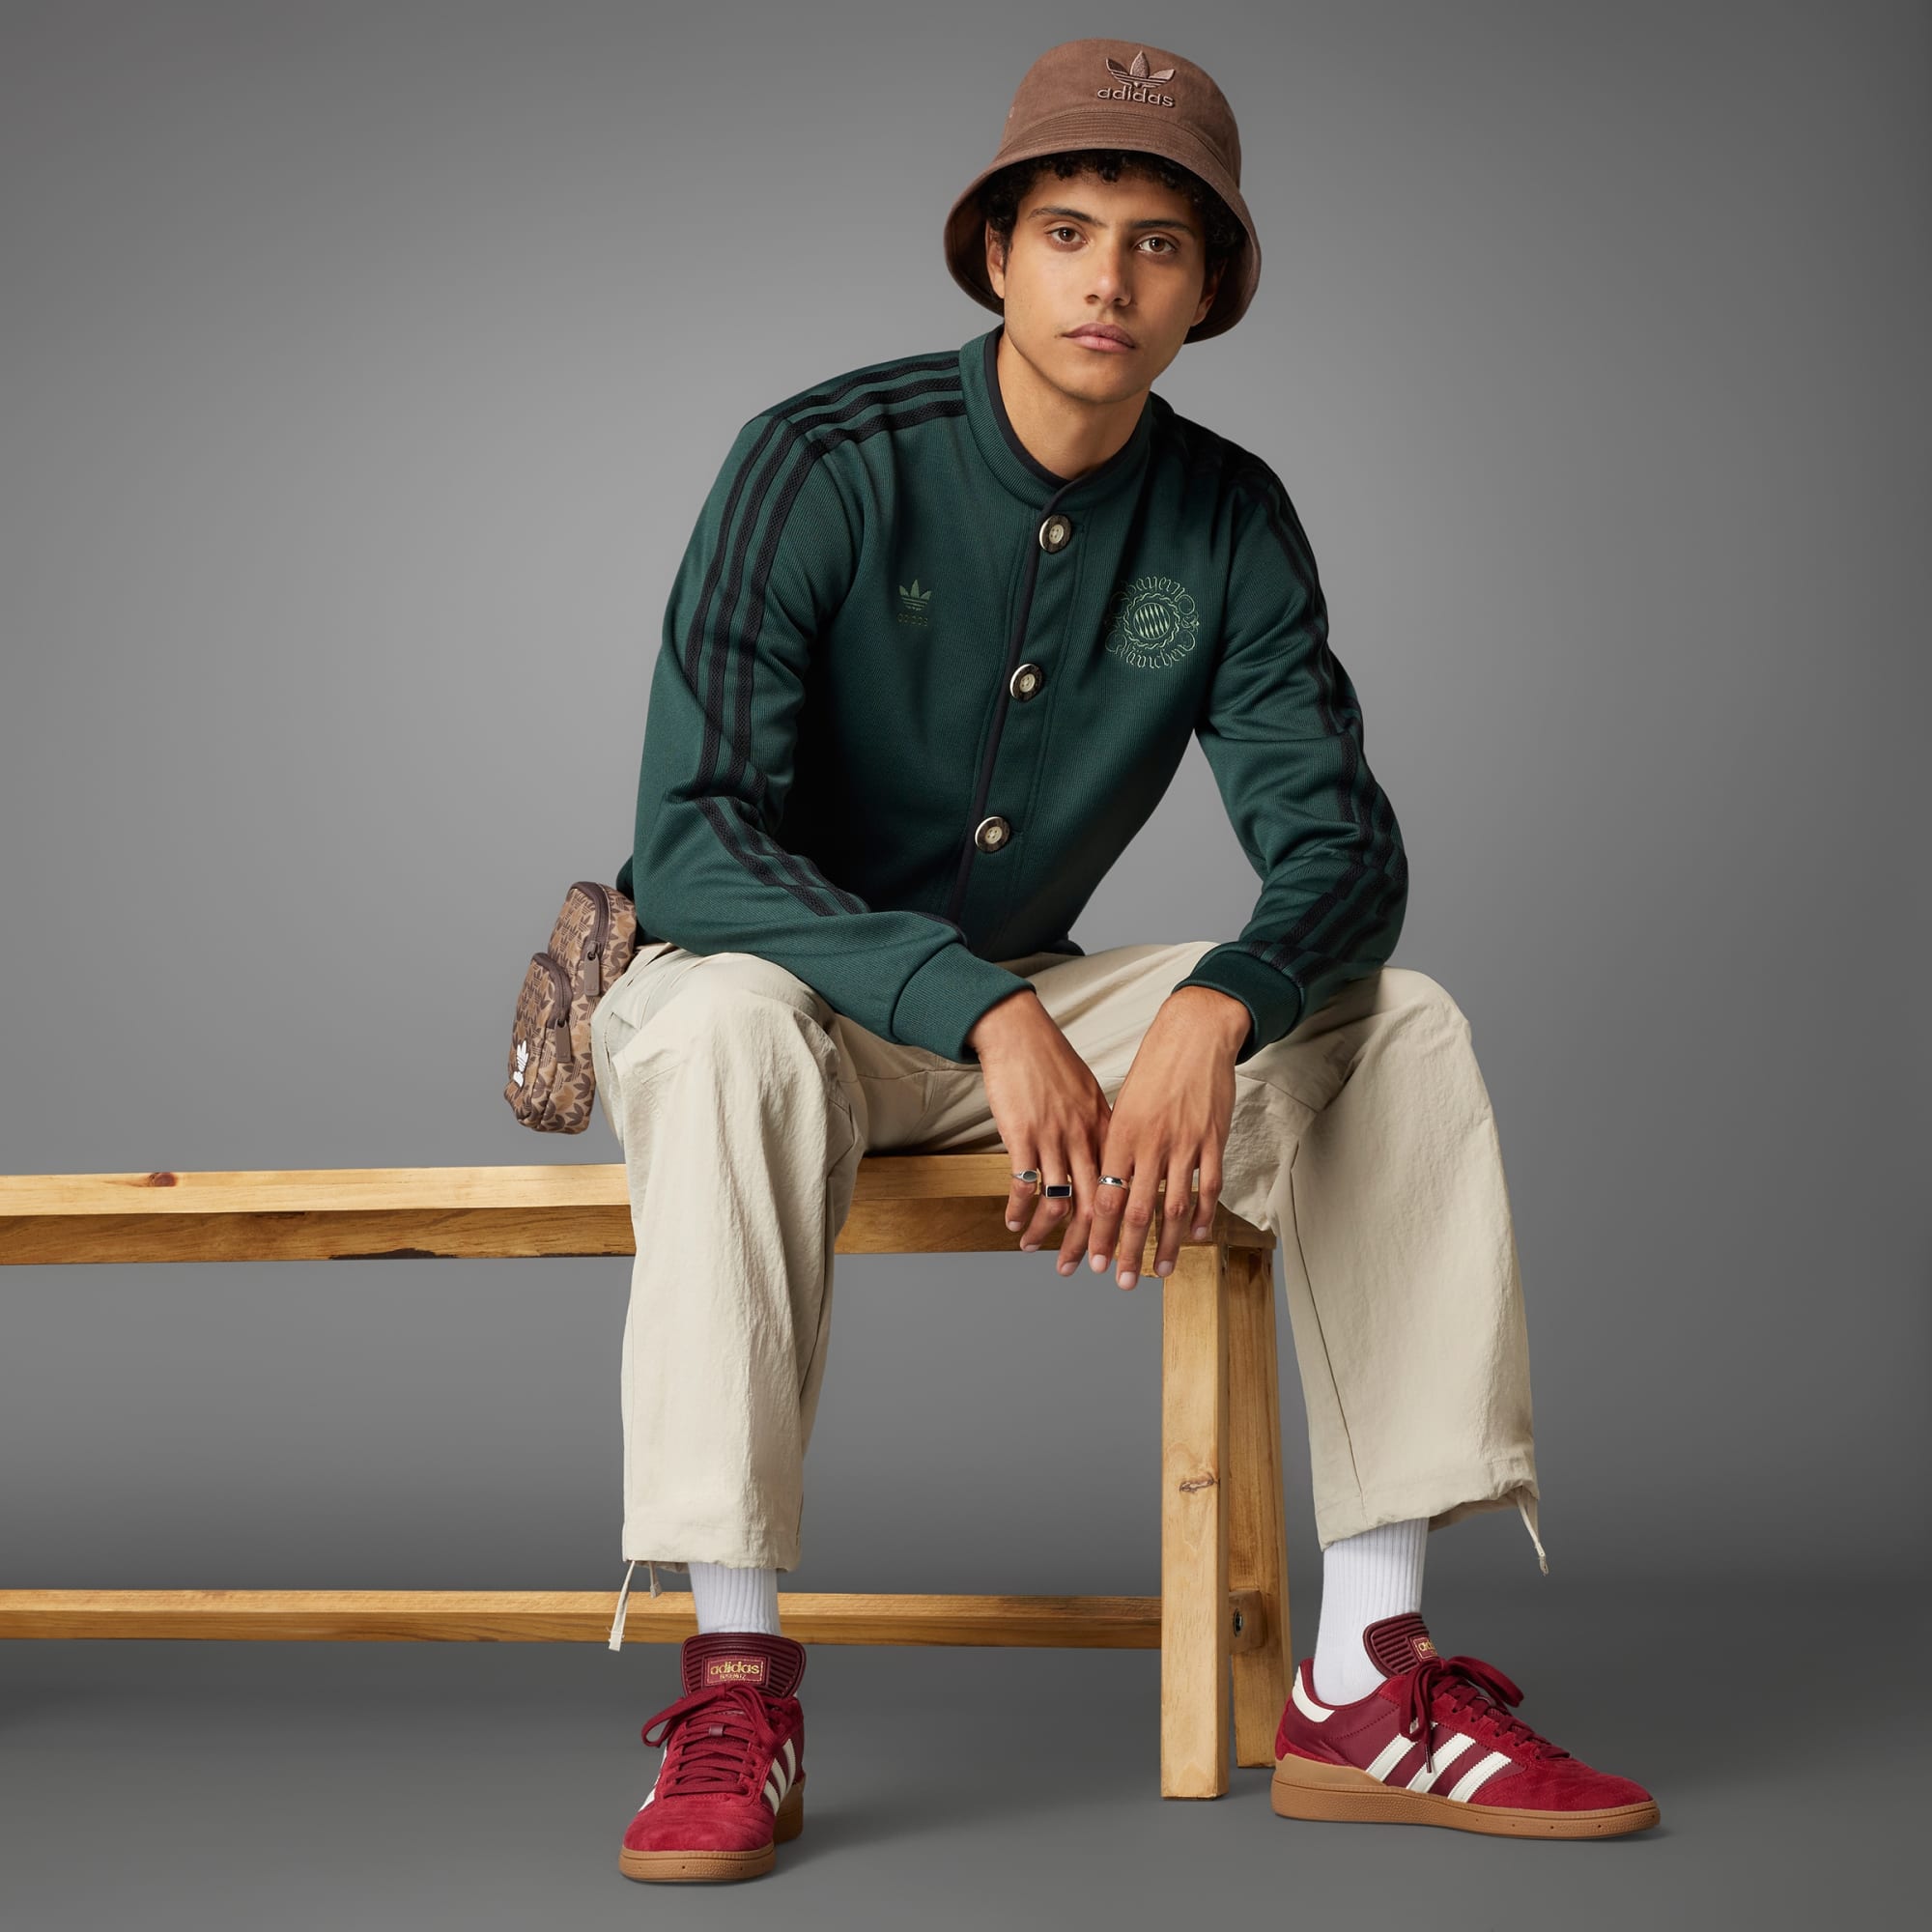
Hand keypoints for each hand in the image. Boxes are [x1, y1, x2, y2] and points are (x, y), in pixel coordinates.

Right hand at [966, 989, 1112, 1258]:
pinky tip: (1012, 1222)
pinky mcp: (1023, 1135)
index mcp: (1105, 1129)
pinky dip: (1018, 1210)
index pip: (1120, 1187)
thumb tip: (1104, 1156)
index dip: (1118, 1224)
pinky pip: (1024, 1185)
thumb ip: (1098, 1128)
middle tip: (1083, 1269)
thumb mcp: (1087, 1093)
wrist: (1019, 1033)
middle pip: (1095, 1205)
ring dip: (1047, 1234)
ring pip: (1059, 1201)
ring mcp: (1055, 1138)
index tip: (1115, 1249)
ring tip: (1032, 1248)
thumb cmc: (1051, 1060)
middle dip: (1089, 1244)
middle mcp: (1084, 1138)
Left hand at [1077, 987, 1247, 1287]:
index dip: (1098, 1234)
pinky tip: (1196, 1237)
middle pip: (1136, 1211)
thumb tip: (1105, 1183)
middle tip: (1123, 1282)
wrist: (1194, 1034)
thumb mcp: (1123, 1105)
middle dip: (1127, 1251)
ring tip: (1160, 1271)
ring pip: (1173, 1206)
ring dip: (1166, 1245)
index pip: (1105, 1197)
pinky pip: (1208, 1187)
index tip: (1092, 1261)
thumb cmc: (1154, 1068)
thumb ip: (1117, 1145)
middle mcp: (1149, 1143)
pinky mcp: (1212, 1139)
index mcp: (1120, 1135)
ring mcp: (1184, 1143)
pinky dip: (1202, 1216)